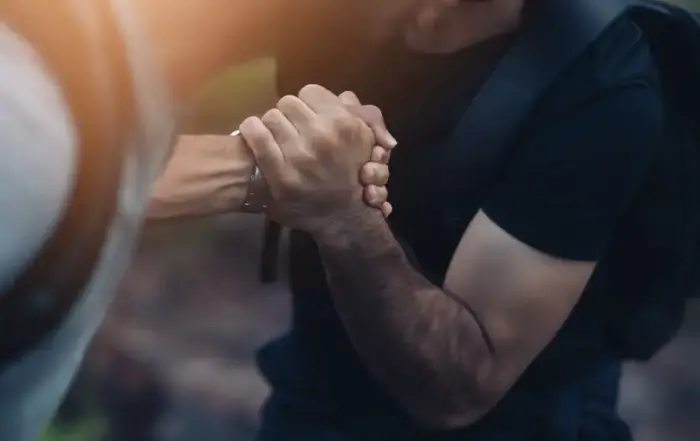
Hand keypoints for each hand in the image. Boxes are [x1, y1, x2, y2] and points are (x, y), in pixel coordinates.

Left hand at [239, 85, 386, 232]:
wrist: (342, 217)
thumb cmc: (352, 175)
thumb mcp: (366, 141)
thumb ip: (359, 113)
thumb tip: (343, 97)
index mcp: (345, 124)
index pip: (311, 92)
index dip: (308, 104)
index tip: (308, 118)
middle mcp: (324, 137)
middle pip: (289, 102)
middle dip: (289, 115)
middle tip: (291, 129)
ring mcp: (301, 156)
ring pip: (271, 116)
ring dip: (271, 126)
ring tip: (276, 138)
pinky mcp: (280, 173)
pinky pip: (256, 134)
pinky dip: (251, 131)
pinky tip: (255, 136)